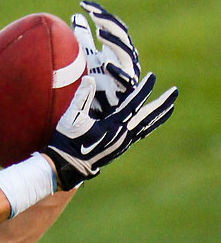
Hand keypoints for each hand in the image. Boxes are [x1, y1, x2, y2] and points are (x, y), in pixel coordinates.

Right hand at [45, 72, 177, 190]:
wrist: (67, 166)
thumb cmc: (68, 140)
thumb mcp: (72, 117)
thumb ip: (82, 97)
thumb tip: (90, 79)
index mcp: (113, 126)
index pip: (133, 104)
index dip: (144, 89)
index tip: (153, 77)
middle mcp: (122, 135)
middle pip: (147, 117)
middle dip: (162, 103)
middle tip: (175, 91)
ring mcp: (123, 143)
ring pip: (146, 127)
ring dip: (159, 115)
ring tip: (171, 106)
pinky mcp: (120, 148)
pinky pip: (140, 134)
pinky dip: (149, 126)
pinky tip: (153, 122)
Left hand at [71, 0, 140, 115]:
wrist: (102, 109)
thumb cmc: (97, 81)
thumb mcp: (88, 57)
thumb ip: (84, 38)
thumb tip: (77, 15)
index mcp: (116, 45)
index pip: (110, 24)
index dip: (99, 13)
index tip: (83, 4)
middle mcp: (125, 55)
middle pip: (120, 32)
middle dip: (108, 22)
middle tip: (93, 14)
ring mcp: (128, 70)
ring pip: (126, 51)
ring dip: (113, 41)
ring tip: (99, 32)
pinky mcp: (127, 88)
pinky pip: (125, 78)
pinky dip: (117, 71)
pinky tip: (106, 64)